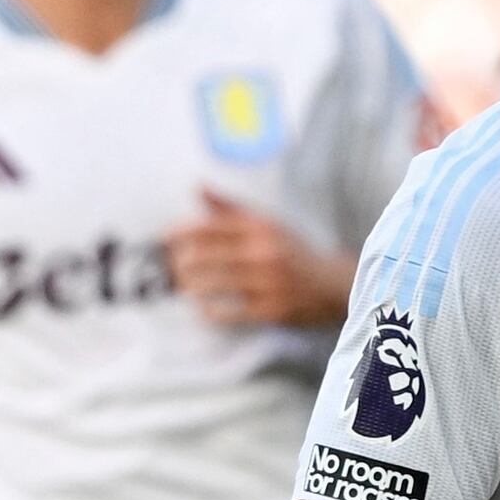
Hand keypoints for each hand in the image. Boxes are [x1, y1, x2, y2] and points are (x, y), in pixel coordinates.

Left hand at [165, 191, 352, 330]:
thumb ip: (230, 208)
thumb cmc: (293, 251)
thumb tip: (197, 187)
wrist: (334, 284)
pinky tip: (203, 308)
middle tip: (169, 267)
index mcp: (262, 227)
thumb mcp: (268, 223)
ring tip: (181, 286)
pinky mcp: (271, 310)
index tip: (165, 237)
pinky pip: (230, 312)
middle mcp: (264, 252)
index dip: (183, 232)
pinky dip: (211, 311)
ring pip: (214, 284)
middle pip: (206, 256)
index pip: (212, 226)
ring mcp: (267, 282)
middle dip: (181, 262)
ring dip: (191, 286)